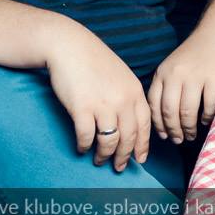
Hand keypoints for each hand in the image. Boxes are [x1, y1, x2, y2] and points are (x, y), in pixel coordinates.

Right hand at [46, 31, 150, 171]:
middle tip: (120, 167)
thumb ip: (128, 96)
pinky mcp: (82, 108)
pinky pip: (87, 136)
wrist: (70, 46)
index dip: (143, 145)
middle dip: (125, 156)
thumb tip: (128, 122)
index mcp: (135, 91)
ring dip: (105, 155)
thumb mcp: (121, 76)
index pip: (145, 124)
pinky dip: (85, 146)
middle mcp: (123, 99)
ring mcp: (103, 104)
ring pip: (110, 141)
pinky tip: (82, 148)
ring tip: (100, 161)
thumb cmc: (94, 62)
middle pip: (129, 136)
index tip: (140, 159)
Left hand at [147, 28, 214, 143]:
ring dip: (189, 128)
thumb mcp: (172, 66)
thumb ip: (165, 87)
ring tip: (191, 135)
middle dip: (173, 131)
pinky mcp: (214, 77)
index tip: (163, 136)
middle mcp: (176, 75)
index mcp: (162, 73)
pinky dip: (206, 116)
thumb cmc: (194, 53)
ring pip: (188, 111)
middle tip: (178, 140)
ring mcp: (195, 76)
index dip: (158, 125)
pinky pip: (208, 104)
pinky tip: (205, 121)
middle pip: (170, 112)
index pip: (154, 105)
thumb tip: (161, 120)